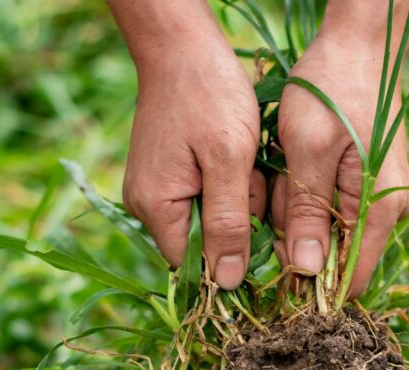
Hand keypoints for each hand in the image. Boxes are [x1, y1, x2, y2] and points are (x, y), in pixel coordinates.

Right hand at [111, 2, 264, 288]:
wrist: (182, 46)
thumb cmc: (209, 95)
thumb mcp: (229, 160)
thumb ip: (229, 224)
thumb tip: (227, 284)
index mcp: (156, 208)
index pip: (196, 266)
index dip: (231, 259)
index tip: (262, 229)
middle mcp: (146, 206)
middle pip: (204, 244)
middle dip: (238, 220)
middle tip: (251, 178)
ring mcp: (154, 189)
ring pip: (210, 220)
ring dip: (237, 199)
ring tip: (245, 162)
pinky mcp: (167, 174)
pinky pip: (204, 197)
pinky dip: (229, 183)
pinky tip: (237, 157)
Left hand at [272, 3, 408, 297]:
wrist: (358, 42)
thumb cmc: (333, 89)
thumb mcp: (308, 151)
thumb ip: (307, 213)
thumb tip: (308, 271)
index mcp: (379, 210)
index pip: (350, 280)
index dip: (310, 285)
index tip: (272, 268)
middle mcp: (386, 211)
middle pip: (333, 257)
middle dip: (294, 236)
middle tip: (272, 194)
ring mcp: (377, 197)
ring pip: (324, 230)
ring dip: (293, 211)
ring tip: (282, 169)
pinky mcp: (365, 183)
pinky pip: (327, 206)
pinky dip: (301, 193)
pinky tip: (290, 167)